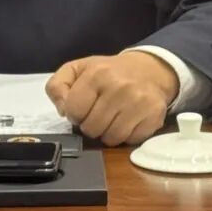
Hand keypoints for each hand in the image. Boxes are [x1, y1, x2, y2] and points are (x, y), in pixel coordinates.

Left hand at [45, 51, 178, 145]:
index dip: (75, 114)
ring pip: (110, 139)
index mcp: (97, 73)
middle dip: (90, 125)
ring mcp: (138, 102)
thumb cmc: (108, 72)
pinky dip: (126, 136)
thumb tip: (63, 110)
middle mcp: (119, 87)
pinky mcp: (154, 116)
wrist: (149, 70)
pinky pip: (130, 141)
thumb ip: (58, 86)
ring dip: (107, 133)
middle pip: (91, 129)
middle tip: (98, 114)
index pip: (73, 111)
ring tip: (111, 119)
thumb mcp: (77, 69)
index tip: (83, 108)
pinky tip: (128, 121)